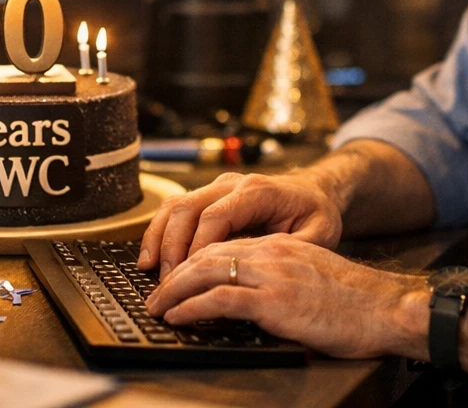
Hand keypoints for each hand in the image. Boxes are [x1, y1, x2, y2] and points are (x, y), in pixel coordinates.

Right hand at [138, 171, 342, 277]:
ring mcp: (218, 188)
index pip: (217, 215)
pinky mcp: (209, 197)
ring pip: (177, 205)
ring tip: (149, 271)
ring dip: (159, 237)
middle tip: (166, 283)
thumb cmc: (316, 215)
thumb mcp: (319, 233)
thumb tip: (266, 269)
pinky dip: (160, 232)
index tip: (188, 276)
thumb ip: (294, 248)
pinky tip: (151, 259)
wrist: (314, 193)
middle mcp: (234, 184)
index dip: (197, 246)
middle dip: (172, 246)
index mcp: (259, 191)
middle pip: (190, 207)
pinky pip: (177, 209)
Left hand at [144, 233, 428, 359]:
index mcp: (280, 245)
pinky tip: (177, 317)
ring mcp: (272, 274)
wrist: (383, 307)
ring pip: (207, 271)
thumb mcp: (311, 276)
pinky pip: (221, 298)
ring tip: (157, 306)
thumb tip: (251, 295)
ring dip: (175, 290)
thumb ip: (281, 276)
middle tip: (155, 293)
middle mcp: (272, 252)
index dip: (194, 261)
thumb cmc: (353, 300)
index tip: (175, 278)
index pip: (224, 245)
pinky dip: (192, 307)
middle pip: (208, 253)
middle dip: (175, 273)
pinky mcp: (275, 300)